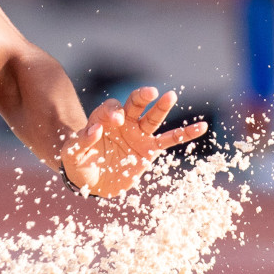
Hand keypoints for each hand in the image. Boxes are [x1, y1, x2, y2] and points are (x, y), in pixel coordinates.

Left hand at [60, 87, 207, 196]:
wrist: (92, 181)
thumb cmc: (79, 163)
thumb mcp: (72, 154)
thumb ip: (82, 141)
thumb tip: (95, 129)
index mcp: (102, 119)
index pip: (110, 108)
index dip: (113, 111)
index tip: (115, 120)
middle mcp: (123, 123)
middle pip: (133, 105)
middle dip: (141, 97)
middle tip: (149, 92)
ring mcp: (137, 134)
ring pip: (152, 118)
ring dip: (161, 107)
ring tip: (170, 96)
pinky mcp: (149, 149)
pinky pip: (170, 140)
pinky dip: (185, 133)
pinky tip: (201, 126)